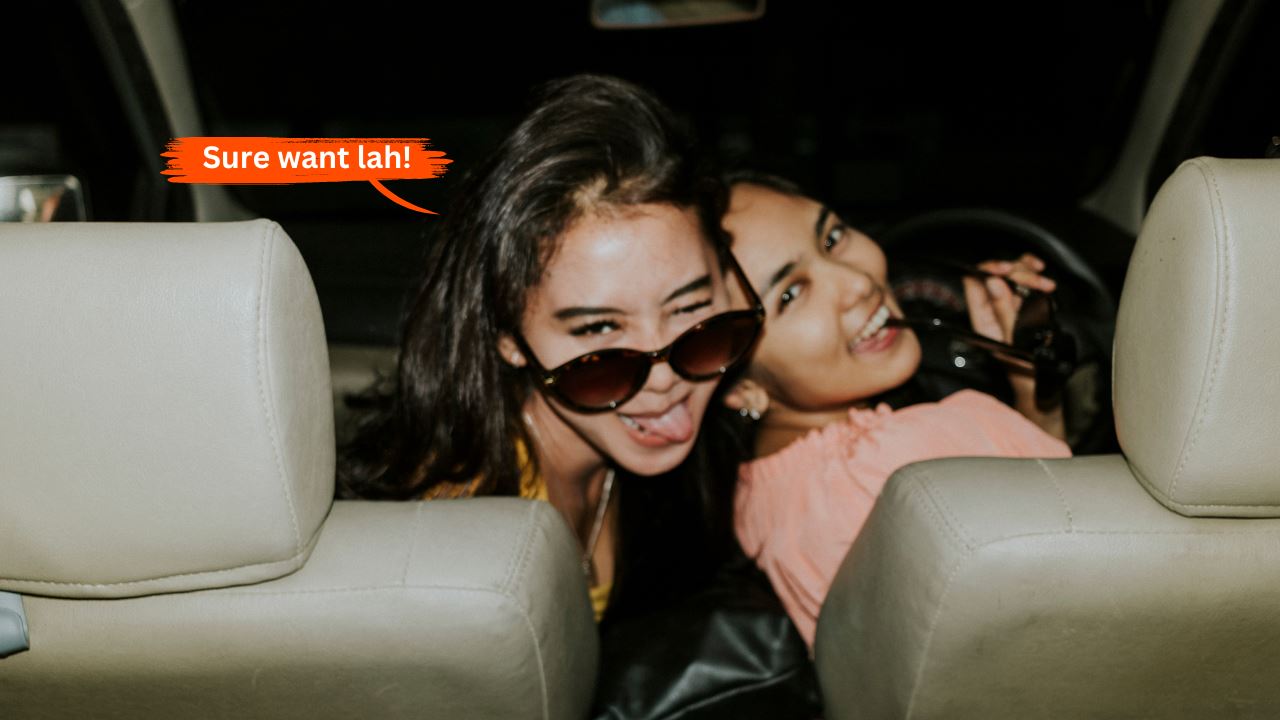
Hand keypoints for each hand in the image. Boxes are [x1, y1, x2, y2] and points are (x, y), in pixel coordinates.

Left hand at [963, 253, 1065, 440]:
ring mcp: (1008, 305)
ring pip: (1011, 274)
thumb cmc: (1024, 370)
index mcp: (981, 317)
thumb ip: (1003, 311)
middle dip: (1017, 271)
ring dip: (1029, 273)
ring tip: (1045, 284)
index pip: (973, 281)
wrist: (1042, 385)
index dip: (989, 269)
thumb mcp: (1013, 341)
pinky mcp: (1024, 304)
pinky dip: (1035, 276)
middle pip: (995, 273)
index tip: (1007, 271)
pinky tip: (1045, 282)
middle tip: (1036, 281)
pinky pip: (1025, 282)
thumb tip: (993, 282)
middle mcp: (992, 309)